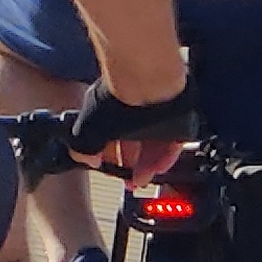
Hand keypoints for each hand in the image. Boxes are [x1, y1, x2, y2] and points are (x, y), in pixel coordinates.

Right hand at [69, 74, 193, 180]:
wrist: (148, 81)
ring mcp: (157, 110)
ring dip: (147, 164)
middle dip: (131, 164)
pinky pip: (173, 141)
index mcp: (110, 106)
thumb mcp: (88, 128)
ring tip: (143, 178)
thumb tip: (85, 158)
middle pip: (133, 141)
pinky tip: (158, 167)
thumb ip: (83, 147)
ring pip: (153, 143)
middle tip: (130, 180)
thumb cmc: (116, 96)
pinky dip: (165, 157)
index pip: (110, 135)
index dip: (109, 156)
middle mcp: (134, 107)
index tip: (110, 169)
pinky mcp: (178, 114)